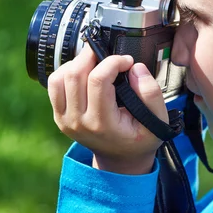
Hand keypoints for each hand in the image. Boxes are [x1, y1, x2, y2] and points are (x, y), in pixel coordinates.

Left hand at [47, 45, 168, 174]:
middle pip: (75, 74)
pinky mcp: (59, 115)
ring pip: (60, 77)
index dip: (113, 61)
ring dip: (77, 63)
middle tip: (107, 54)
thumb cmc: (139, 138)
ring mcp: (66, 120)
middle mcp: (79, 122)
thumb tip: (134, 68)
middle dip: (92, 55)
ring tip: (95, 61)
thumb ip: (151, 93)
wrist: (121, 159)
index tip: (127, 61)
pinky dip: (66, 71)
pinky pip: (54, 85)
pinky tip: (83, 72)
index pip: (98, 80)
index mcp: (103, 123)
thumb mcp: (157, 121)